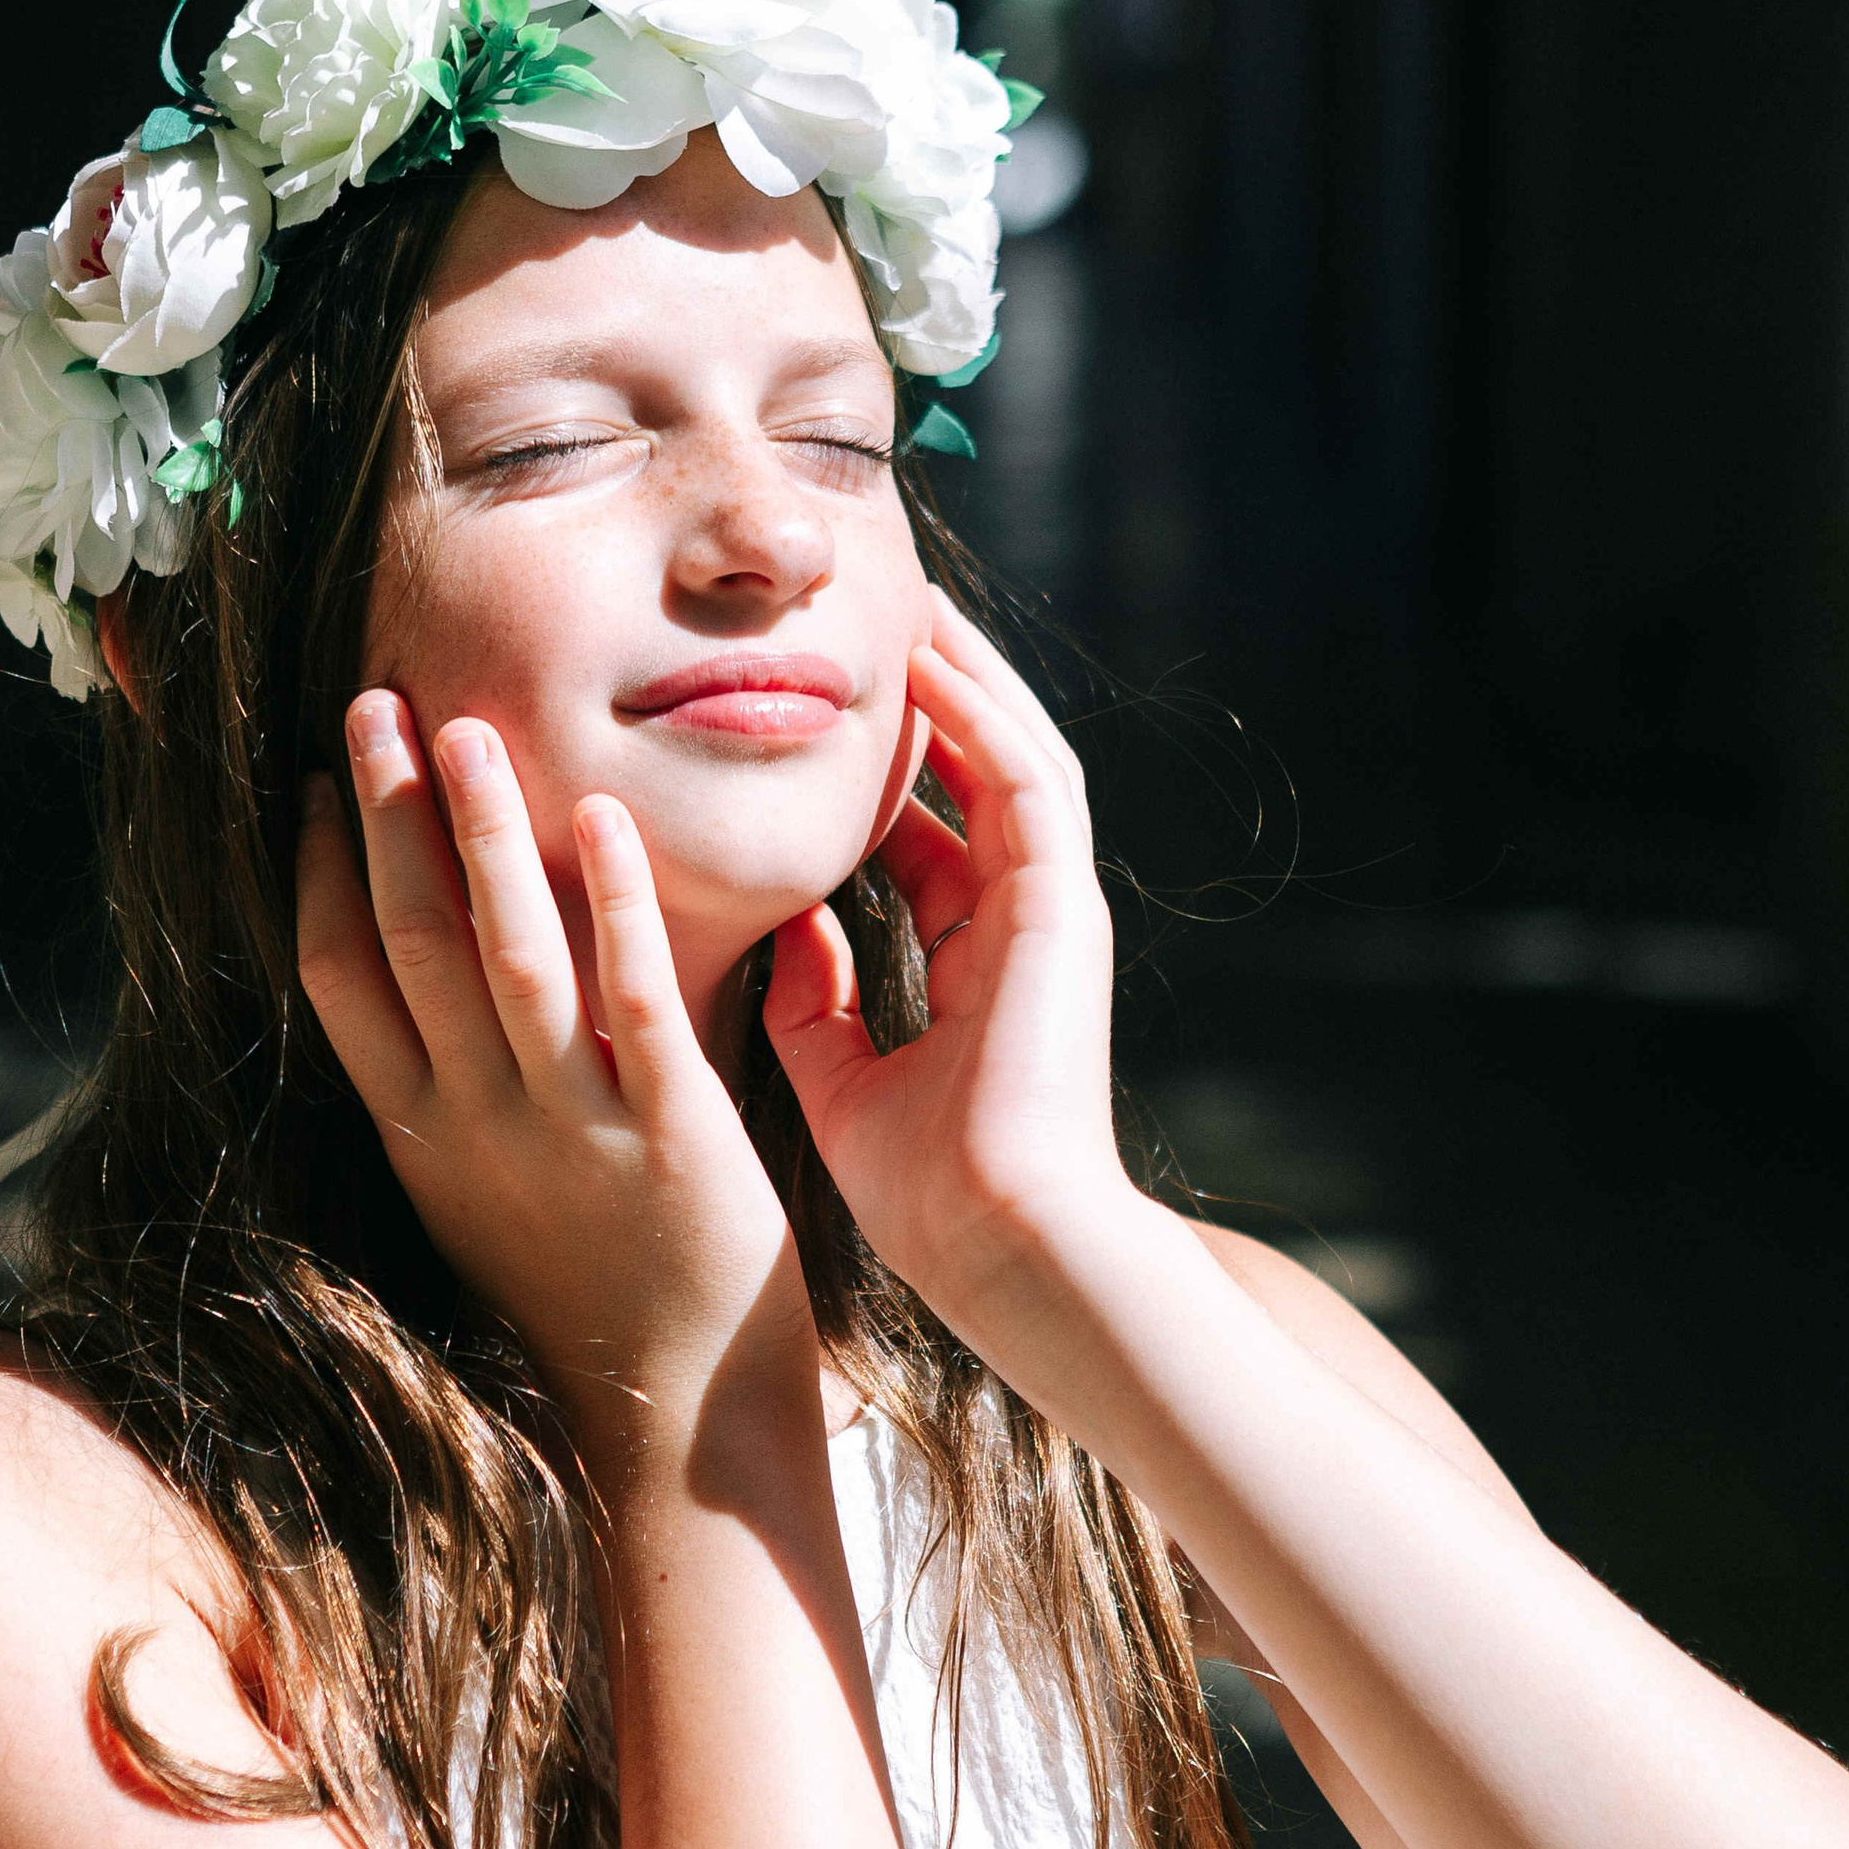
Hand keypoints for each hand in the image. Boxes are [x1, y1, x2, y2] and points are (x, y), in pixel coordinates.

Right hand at [298, 692, 814, 1439]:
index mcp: (421, 1136)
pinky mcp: (666, 1139)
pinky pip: (630, 1003)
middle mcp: (473, 1126)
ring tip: (471, 730)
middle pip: (403, 942)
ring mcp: (566, 1131)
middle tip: (375, 700)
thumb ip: (455, 1092)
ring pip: (502, 957)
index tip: (321, 781)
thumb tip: (433, 987)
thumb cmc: (592, 1296)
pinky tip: (607, 822)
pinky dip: (613, 906)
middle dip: (384, 814)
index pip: (335, 980)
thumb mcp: (486, 1193)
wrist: (675, 1421)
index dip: (321, 872)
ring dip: (481, 836)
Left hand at [763, 592, 1128, 1332]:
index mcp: (974, 962)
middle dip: (931, 698)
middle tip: (868, 620)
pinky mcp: (1063, 907)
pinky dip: (981, 716)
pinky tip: (931, 662)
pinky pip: (1026, 781)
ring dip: (964, 679)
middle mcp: (1018, 922)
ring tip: (908, 604)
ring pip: (1013, 756)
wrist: (999, 1244)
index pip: (929, 837)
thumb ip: (814, 1002)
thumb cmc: (925, 1189)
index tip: (812, 714)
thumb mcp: (839, 1076)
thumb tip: (785, 928)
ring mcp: (1049, 910)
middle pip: (977, 776)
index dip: (878, 773)